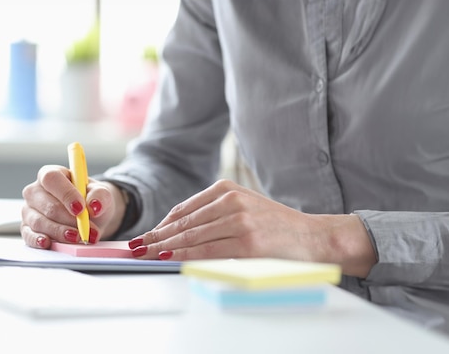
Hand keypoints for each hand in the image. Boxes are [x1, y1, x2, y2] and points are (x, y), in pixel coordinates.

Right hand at [20, 165, 125, 248]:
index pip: (52, 179)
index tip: (80, 209)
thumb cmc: (89, 199)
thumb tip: (94, 206)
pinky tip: (48, 243)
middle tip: (87, 229)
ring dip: (61, 232)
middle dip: (69, 220)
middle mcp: (35, 191)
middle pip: (48, 205)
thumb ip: (100, 195)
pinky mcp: (27, 228)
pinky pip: (28, 235)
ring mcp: (29, 210)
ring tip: (79, 237)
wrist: (88, 216)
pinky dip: (38, 240)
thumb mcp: (100, 193)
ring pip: (40, 222)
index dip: (65, 194)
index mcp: (51, 174)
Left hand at [129, 179, 375, 277]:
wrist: (312, 236)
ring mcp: (240, 220)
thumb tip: (175, 233)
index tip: (145, 236)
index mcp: (227, 189)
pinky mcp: (248, 242)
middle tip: (136, 247)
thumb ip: (212, 214)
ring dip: (165, 247)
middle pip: (183, 223)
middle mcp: (231, 201)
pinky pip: (208, 251)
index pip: (184, 209)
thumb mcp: (243, 207)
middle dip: (156, 237)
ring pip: (192, 237)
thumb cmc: (275, 225)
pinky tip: (170, 259)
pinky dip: (185, 257)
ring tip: (146, 254)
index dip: (161, 225)